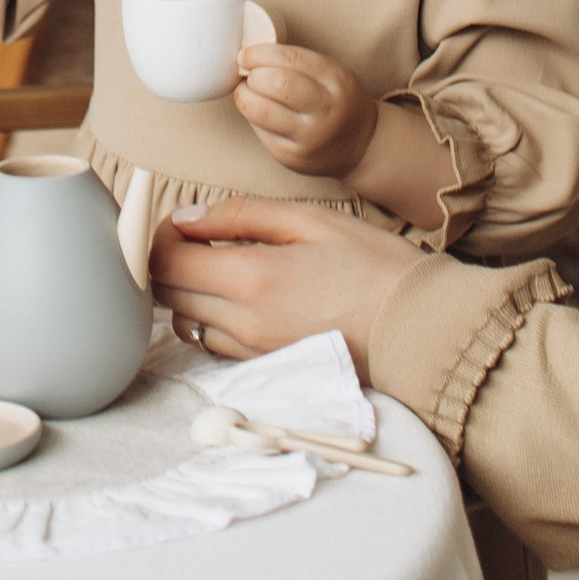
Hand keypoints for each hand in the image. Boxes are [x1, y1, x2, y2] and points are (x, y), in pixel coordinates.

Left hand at [147, 194, 420, 369]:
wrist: (417, 326)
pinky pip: (214, 343)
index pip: (167, 262)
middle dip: (169, 263)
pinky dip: (212, 317)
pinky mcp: (266, 364)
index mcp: (252, 278)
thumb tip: (188, 217)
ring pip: (186, 321)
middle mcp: (243, 321)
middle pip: (167, 294)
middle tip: (196, 239)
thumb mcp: (310, 220)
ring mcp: (253, 349)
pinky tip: (241, 296)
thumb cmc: (373, 265)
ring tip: (219, 266)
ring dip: (188, 292)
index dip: (161, 237)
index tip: (182, 222)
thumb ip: (241, 215)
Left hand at [232, 40, 378, 178]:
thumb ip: (299, 64)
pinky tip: (259, 112)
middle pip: (276, 83)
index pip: (291, 58)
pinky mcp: (292, 157)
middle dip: (253, 75)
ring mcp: (309, 137)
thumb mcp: (334, 74)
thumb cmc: (338, 101)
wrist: (362, 146)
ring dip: (244, 96)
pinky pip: (260, 131)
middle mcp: (326, 109)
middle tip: (251, 76)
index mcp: (337, 81)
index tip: (246, 55)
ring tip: (248, 92)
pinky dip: (252, 116)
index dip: (260, 54)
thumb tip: (250, 58)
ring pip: (260, 110)